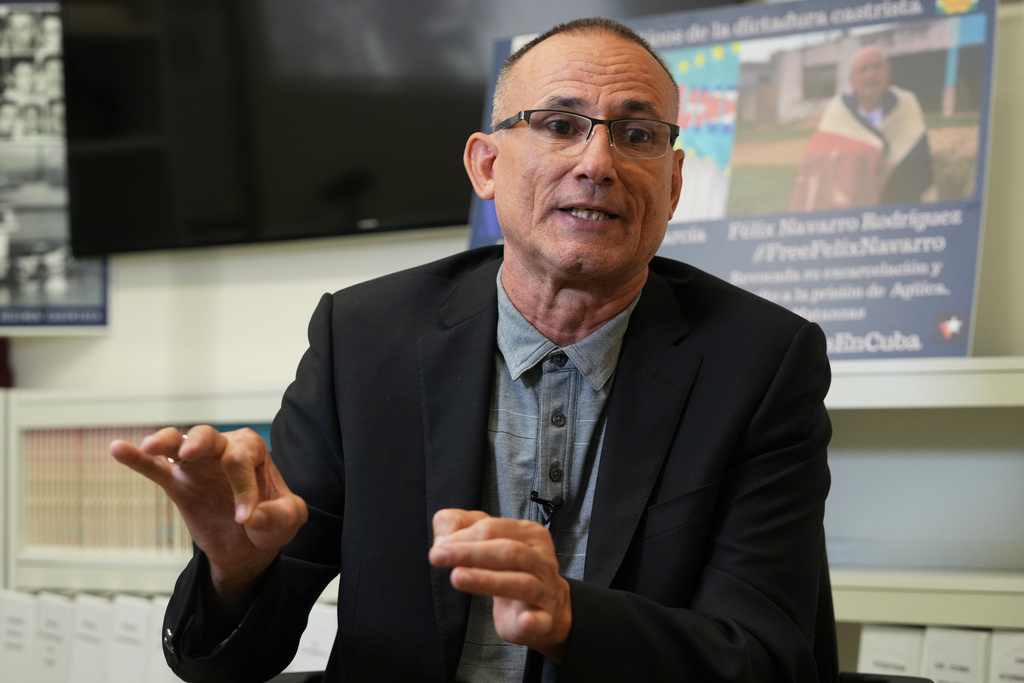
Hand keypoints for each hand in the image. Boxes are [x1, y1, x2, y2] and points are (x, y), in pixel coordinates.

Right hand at [110, 425, 307, 606]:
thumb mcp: (289, 519)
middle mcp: (223, 451)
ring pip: (178, 444)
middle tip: (191, 452)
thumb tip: (251, 515)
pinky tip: (118, 448)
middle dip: (200, 442)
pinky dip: (136, 458)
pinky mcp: (178, 485)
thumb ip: (279, 514)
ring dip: (165, 442)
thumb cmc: (271, 520)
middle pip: (209, 437)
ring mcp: (198, 466)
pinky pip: (154, 468)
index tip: (247, 517)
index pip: (242, 459)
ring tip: (152, 446)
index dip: (244, 488)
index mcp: (252, 452)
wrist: (249, 545)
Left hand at [428, 509, 571, 662]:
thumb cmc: (510, 568)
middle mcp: (541, 559)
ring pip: (520, 583)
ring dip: (487, 580)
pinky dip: (532, 621)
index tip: (439, 547)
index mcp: (528, 534)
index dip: (463, 536)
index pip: (493, 528)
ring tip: (457, 578)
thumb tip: (442, 539)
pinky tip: (523, 620)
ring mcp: (545, 590)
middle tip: (437, 556)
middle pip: (508, 551)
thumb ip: (459, 526)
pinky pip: (540, 620)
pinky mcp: (543, 620)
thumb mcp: (486, 540)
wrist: (544, 606)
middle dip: (470, 553)